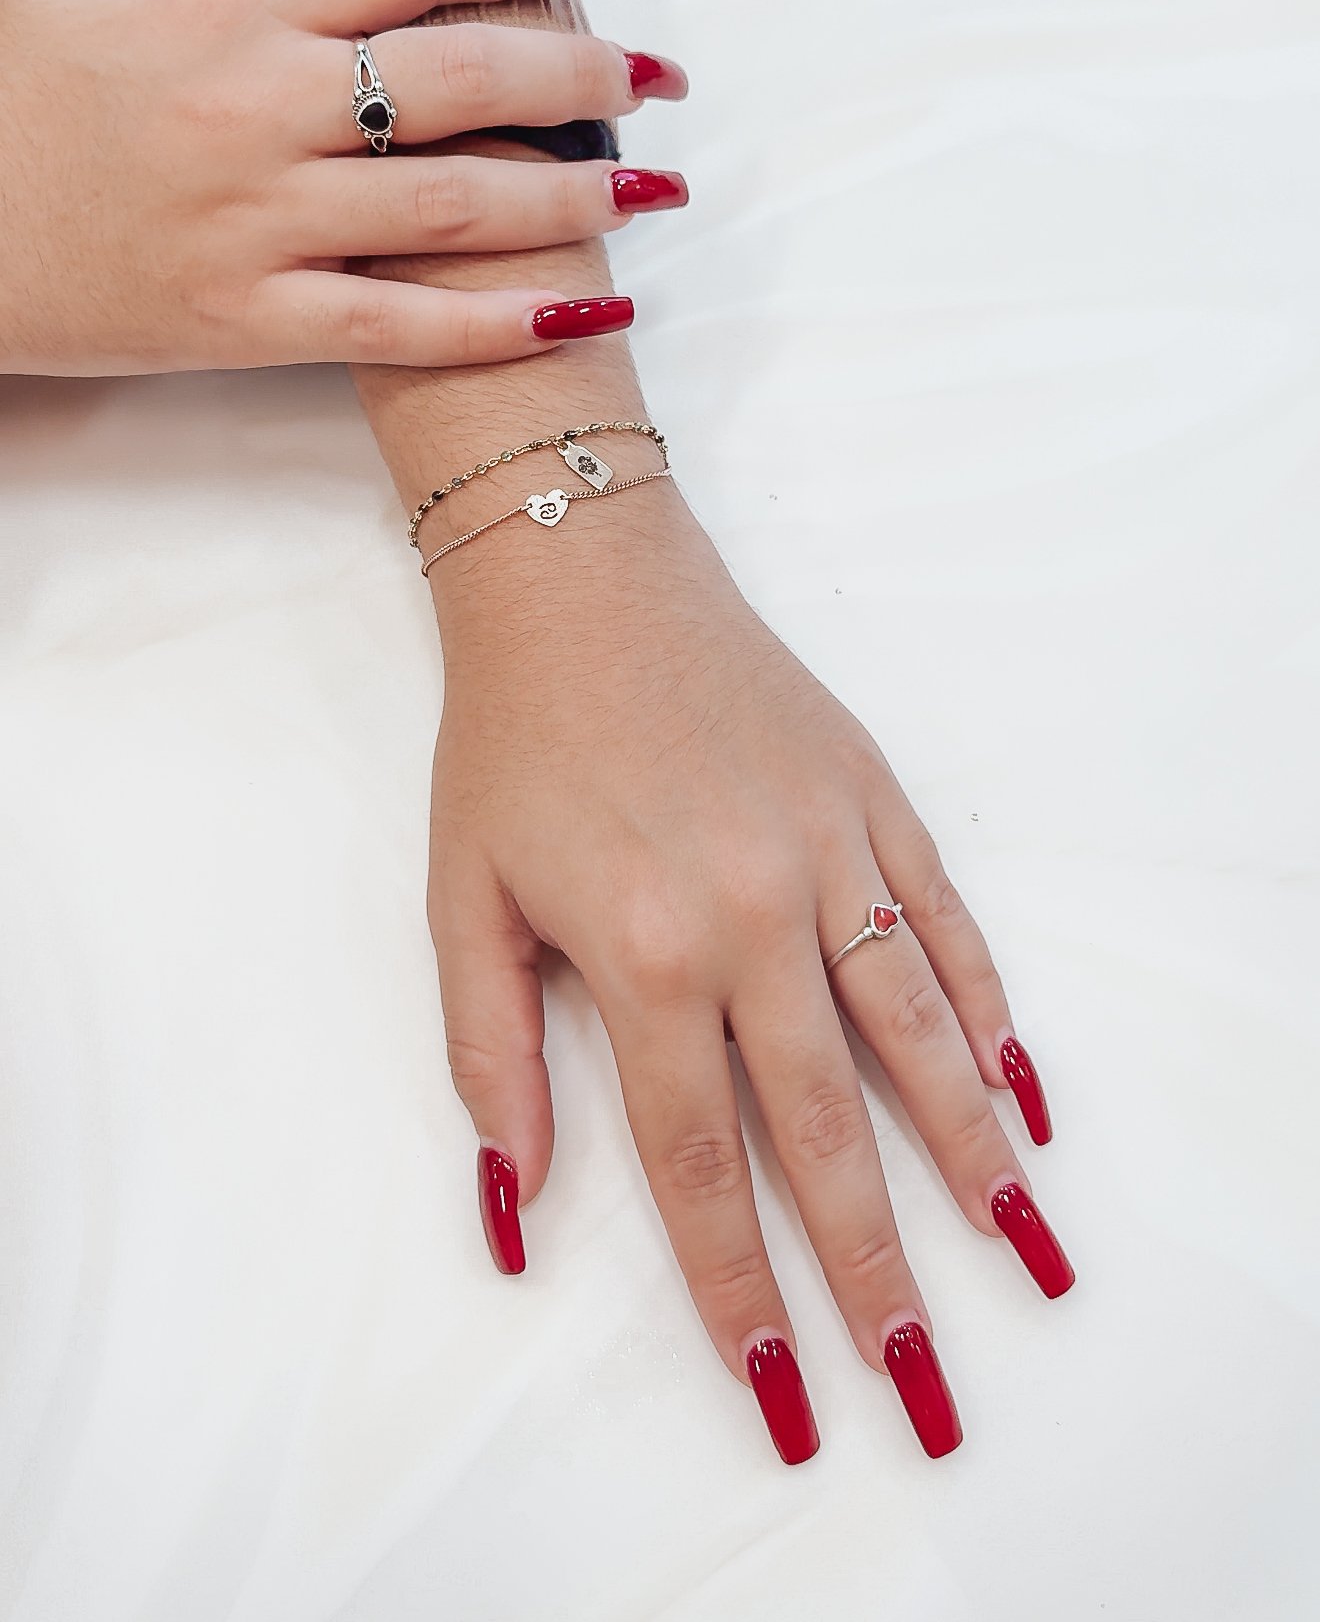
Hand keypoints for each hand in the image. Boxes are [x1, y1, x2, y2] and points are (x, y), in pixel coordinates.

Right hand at [0, 0, 686, 375]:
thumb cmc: (13, 96)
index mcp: (224, 6)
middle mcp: (256, 111)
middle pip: (463, 81)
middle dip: (585, 75)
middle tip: (660, 76)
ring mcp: (259, 224)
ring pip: (454, 209)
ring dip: (577, 197)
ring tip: (657, 188)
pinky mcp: (255, 321)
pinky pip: (403, 329)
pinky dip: (503, 327)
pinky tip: (588, 311)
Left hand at [426, 496, 1072, 1465]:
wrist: (582, 576)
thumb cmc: (512, 742)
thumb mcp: (462, 896)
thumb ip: (488, 1054)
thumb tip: (517, 1200)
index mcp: (643, 952)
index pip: (700, 1157)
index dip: (739, 1280)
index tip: (778, 1375)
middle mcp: (752, 915)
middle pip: (826, 1125)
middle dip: (872, 1263)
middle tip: (915, 1371)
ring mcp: (826, 853)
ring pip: (916, 1030)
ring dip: (968, 1149)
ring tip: (1017, 1244)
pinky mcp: (871, 796)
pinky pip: (943, 920)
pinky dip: (985, 1007)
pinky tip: (1014, 1083)